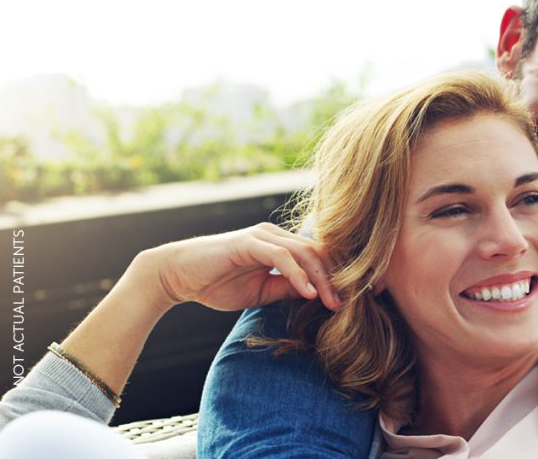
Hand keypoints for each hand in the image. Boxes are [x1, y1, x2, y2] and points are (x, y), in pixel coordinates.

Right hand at [137, 222, 341, 311]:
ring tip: (333, 302)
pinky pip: (281, 257)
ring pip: (305, 253)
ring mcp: (263, 236)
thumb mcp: (262, 292)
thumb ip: (288, 288)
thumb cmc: (217, 284)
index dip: (341, 274)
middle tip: (355, 301)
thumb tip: (316, 294)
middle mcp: (276, 235)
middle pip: (320, 252)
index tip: (360, 296)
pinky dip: (298, 274)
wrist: (178, 277)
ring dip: (322, 279)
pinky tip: (308, 292)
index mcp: (281, 245)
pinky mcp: (249, 242)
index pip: (321, 256)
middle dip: (340, 277)